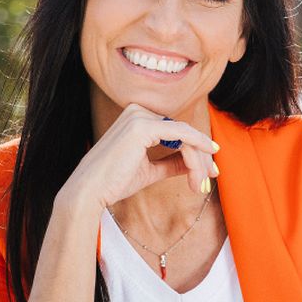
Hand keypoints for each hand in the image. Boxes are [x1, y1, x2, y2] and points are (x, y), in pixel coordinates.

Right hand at [58, 103, 218, 211]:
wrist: (90, 190)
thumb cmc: (114, 181)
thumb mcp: (150, 170)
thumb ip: (171, 163)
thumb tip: (193, 163)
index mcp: (136, 118)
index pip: (175, 131)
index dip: (196, 150)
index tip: (209, 170)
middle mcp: (137, 111)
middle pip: (183, 131)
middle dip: (201, 156)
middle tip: (211, 177)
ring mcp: (140, 116)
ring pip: (185, 135)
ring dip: (198, 160)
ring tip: (199, 183)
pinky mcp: (143, 126)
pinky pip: (181, 135)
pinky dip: (196, 148)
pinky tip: (206, 161)